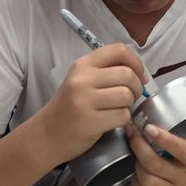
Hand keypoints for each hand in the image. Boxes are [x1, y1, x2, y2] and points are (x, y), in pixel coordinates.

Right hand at [38, 44, 145, 165]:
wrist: (47, 135)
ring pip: (126, 95)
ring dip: (129, 104)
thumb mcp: (81, 81)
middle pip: (127, 74)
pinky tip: (112, 121)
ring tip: (118, 108)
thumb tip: (138, 71)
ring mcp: (85, 101)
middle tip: (130, 97)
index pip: (119, 50)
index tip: (139, 75)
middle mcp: (83, 79)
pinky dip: (123, 120)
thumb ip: (104, 71)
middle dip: (136, 87)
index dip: (136, 62)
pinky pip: (122, 115)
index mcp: (82, 65)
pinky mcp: (91, 121)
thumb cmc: (68, 107)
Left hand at [128, 79, 185, 185]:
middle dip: (139, 147)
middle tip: (130, 131)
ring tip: (133, 148)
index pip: (180, 151)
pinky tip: (135, 170)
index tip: (149, 127)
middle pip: (156, 165)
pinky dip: (135, 182)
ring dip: (136, 164)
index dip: (163, 140)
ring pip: (148, 181)